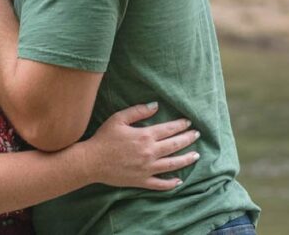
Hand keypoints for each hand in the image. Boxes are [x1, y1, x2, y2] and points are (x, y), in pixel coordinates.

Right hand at [78, 103, 198, 189]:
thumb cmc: (104, 138)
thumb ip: (138, 111)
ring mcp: (147, 168)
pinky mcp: (142, 181)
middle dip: (188, 139)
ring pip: (172, 164)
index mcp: (145, 136)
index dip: (180, 125)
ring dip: (186, 159)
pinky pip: (160, 184)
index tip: (188, 122)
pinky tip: (179, 180)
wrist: (92, 161)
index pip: (168, 129)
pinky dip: (171, 183)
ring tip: (196, 155)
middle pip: (174, 145)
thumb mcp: (118, 118)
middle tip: (197, 135)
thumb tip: (155, 105)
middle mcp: (150, 153)